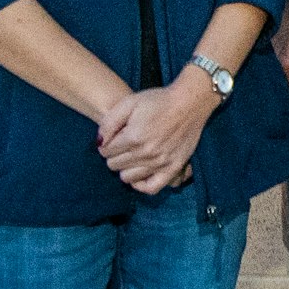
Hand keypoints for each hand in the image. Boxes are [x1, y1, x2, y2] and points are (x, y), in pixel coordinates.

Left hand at [97, 71, 216, 193]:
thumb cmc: (159, 101)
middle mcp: (146, 153)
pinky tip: (139, 176)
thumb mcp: (128, 102)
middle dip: (115, 155)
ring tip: (132, 156)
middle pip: (114, 165)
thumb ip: (108, 123)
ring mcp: (160, 162)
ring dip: (125, 167)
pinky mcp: (173, 167)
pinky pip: (151, 187)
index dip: (107, 143)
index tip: (116, 136)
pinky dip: (141, 185)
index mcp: (133, 137)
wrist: (189, 103)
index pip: (105, 151)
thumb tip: (99, 143)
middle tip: (124, 144)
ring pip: (127, 177)